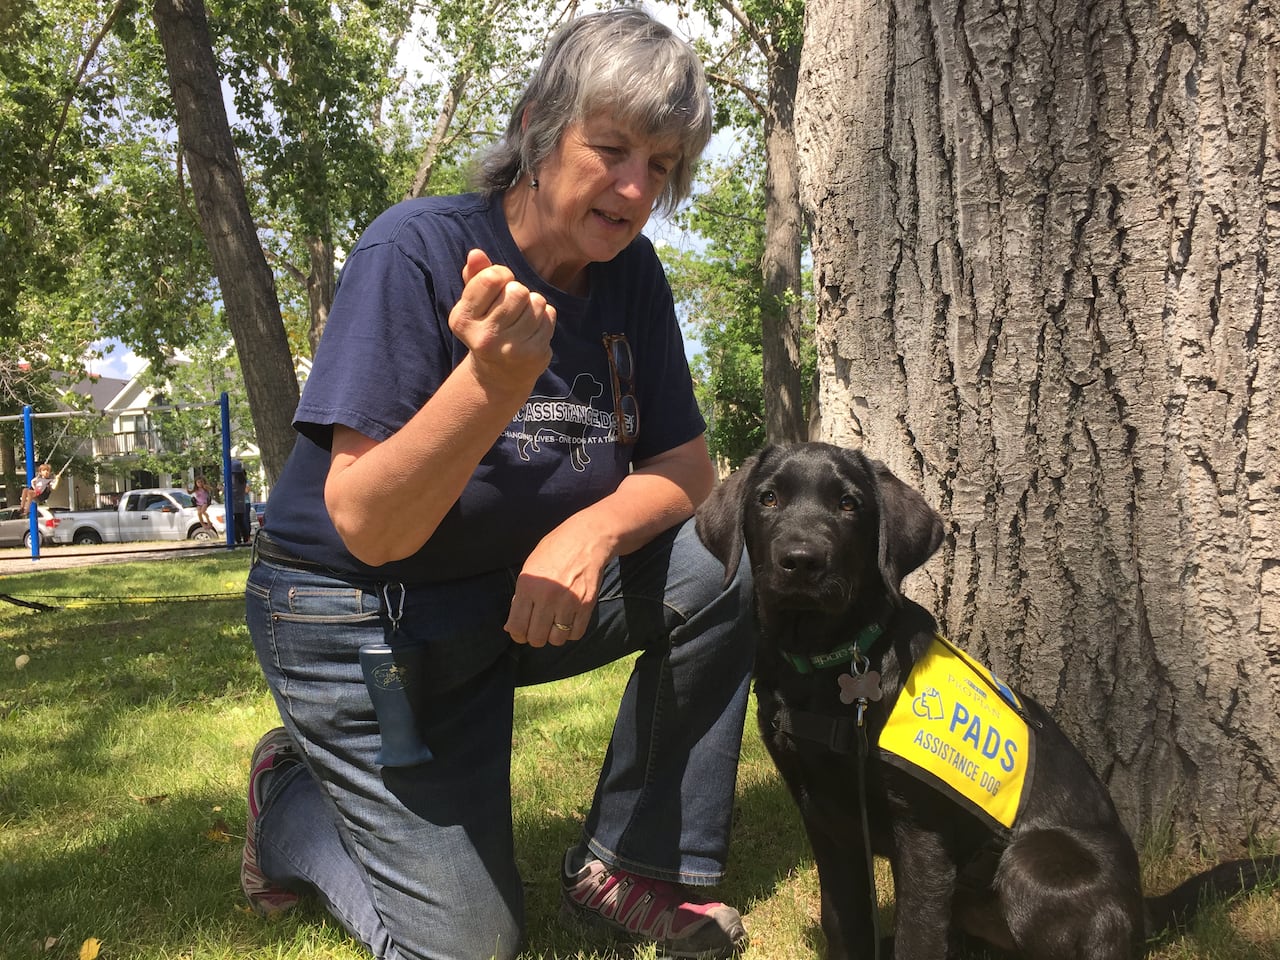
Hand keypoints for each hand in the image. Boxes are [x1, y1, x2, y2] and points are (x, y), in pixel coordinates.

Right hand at [450, 249, 554, 392]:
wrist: (499, 373)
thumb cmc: (487, 326)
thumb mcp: (475, 303)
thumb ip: (475, 276)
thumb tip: (476, 253)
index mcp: (463, 319)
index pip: (492, 278)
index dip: (501, 274)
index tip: (499, 285)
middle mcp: (484, 337)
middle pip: (517, 290)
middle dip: (518, 292)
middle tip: (511, 307)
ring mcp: (509, 348)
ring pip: (536, 302)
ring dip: (533, 304)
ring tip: (522, 318)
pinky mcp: (533, 354)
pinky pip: (548, 316)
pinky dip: (545, 317)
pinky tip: (533, 330)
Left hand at [505, 515, 611, 647]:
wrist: (586, 539)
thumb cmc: (554, 551)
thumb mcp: (529, 568)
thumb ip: (521, 597)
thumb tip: (511, 627)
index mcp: (528, 586)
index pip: (517, 626)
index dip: (517, 635)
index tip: (521, 633)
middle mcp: (547, 597)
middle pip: (537, 638)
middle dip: (535, 638)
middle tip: (537, 630)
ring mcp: (568, 602)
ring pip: (557, 640)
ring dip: (553, 637)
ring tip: (553, 625)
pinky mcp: (586, 605)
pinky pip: (576, 633)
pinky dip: (570, 633)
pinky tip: (568, 622)